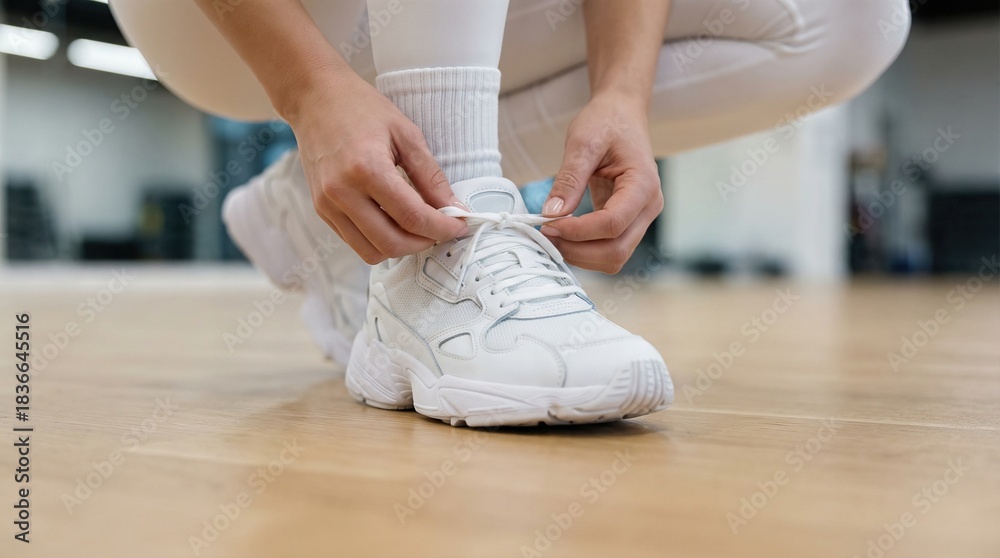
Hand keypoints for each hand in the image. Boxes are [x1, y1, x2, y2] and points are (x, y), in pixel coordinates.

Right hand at [288, 72, 468, 264]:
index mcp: (366, 168)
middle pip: (392, 242)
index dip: (442, 228)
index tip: (459, 226)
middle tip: (441, 229)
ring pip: (372, 251)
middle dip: (424, 243)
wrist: (315, 98)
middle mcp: (342, 192)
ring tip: (418, 228)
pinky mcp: (321, 210)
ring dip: (402, 248)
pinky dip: (380, 241)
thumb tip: (454, 209)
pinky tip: (394, 222)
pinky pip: (355, 242)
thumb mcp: (406, 134)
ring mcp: (327, 205)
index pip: (412, 216)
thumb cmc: (360, 108)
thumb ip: (431, 177)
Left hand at [540, 92, 663, 273]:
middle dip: (578, 250)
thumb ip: (569, 180)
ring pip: (614, 257)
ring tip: (553, 235)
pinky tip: (564, 234)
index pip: (612, 224)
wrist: (622, 114)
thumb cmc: (606, 122)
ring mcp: (641, 217)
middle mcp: (649, 206)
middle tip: (546, 234)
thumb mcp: (582, 142)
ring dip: (581, 255)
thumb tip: (551, 214)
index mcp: (643, 185)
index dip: (578, 232)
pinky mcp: (628, 222)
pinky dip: (585, 250)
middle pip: (616, 251)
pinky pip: (609, 249)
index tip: (548, 224)